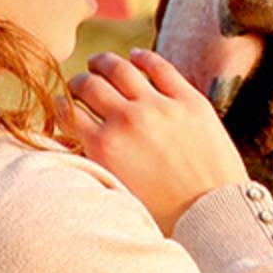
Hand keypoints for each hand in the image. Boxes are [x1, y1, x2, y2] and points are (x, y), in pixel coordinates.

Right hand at [60, 48, 249, 234]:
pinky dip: (143, 57)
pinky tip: (135, 56)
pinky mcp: (189, 99)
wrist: (212, 215)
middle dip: (78, 83)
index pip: (68, 113)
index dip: (60, 106)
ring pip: (120, 69)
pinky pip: (160, 67)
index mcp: (104, 147)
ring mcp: (159, 106)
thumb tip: (68, 142)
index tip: (61, 105)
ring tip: (98, 62)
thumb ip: (93, 163)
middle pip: (90, 86)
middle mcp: (126, 120)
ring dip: (103, 63)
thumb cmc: (162, 216)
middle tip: (77, 84)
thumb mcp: (116, 192)